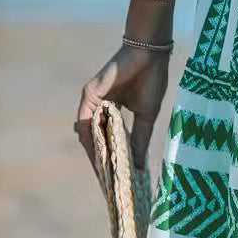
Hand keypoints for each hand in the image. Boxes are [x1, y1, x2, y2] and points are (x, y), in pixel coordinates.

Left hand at [75, 44, 170, 169]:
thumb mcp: (147, 116)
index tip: (115, 177)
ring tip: (103, 173)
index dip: (110, 156)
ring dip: (93, 153)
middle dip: (100, 160)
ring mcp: (92, 101)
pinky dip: (90, 139)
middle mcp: (99, 106)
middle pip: (94, 138)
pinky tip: (98, 154)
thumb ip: (140, 139)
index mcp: (113, 110)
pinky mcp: (90, 94)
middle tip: (107, 182)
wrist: (150, 54)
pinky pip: (86, 122)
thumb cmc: (151, 80)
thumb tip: (139, 165)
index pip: (106, 138)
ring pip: (88, 133)